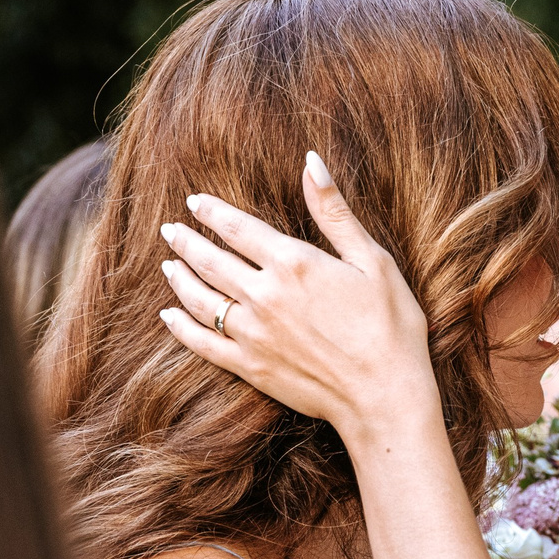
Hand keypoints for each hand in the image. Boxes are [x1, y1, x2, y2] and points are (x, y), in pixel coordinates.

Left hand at [158, 151, 440, 446]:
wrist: (384, 396)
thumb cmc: (390, 326)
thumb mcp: (372, 260)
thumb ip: (334, 212)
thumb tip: (312, 162)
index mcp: (293, 262)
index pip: (238, 228)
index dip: (212, 212)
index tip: (194, 202)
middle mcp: (264, 295)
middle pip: (211, 261)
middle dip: (186, 242)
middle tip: (169, 230)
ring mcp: (252, 333)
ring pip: (201, 299)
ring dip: (180, 279)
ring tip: (168, 265)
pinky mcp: (250, 367)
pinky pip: (202, 343)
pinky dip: (181, 327)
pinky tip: (169, 316)